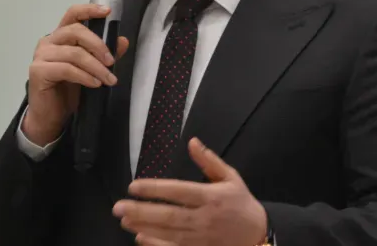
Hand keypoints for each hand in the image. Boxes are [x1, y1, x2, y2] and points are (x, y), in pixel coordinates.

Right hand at [22, 4, 130, 144]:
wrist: (50, 117)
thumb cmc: (68, 91)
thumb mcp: (91, 70)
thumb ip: (104, 55)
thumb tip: (123, 41)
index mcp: (60, 37)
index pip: (72, 14)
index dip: (89, 10)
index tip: (107, 12)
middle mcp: (48, 41)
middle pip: (75, 31)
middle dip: (98, 45)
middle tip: (112, 62)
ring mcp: (41, 55)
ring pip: (74, 53)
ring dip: (95, 67)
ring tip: (108, 79)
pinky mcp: (38, 71)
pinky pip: (66, 69)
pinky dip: (84, 76)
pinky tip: (95, 84)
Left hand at [112, 138, 267, 245]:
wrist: (258, 236)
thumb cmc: (241, 204)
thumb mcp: (230, 177)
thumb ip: (209, 161)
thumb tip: (192, 142)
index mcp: (211, 196)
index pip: (178, 191)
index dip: (155, 189)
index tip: (134, 186)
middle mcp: (205, 218)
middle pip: (169, 215)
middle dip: (141, 211)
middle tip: (118, 207)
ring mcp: (201, 238)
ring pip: (168, 233)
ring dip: (144, 227)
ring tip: (124, 220)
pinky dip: (156, 244)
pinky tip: (141, 238)